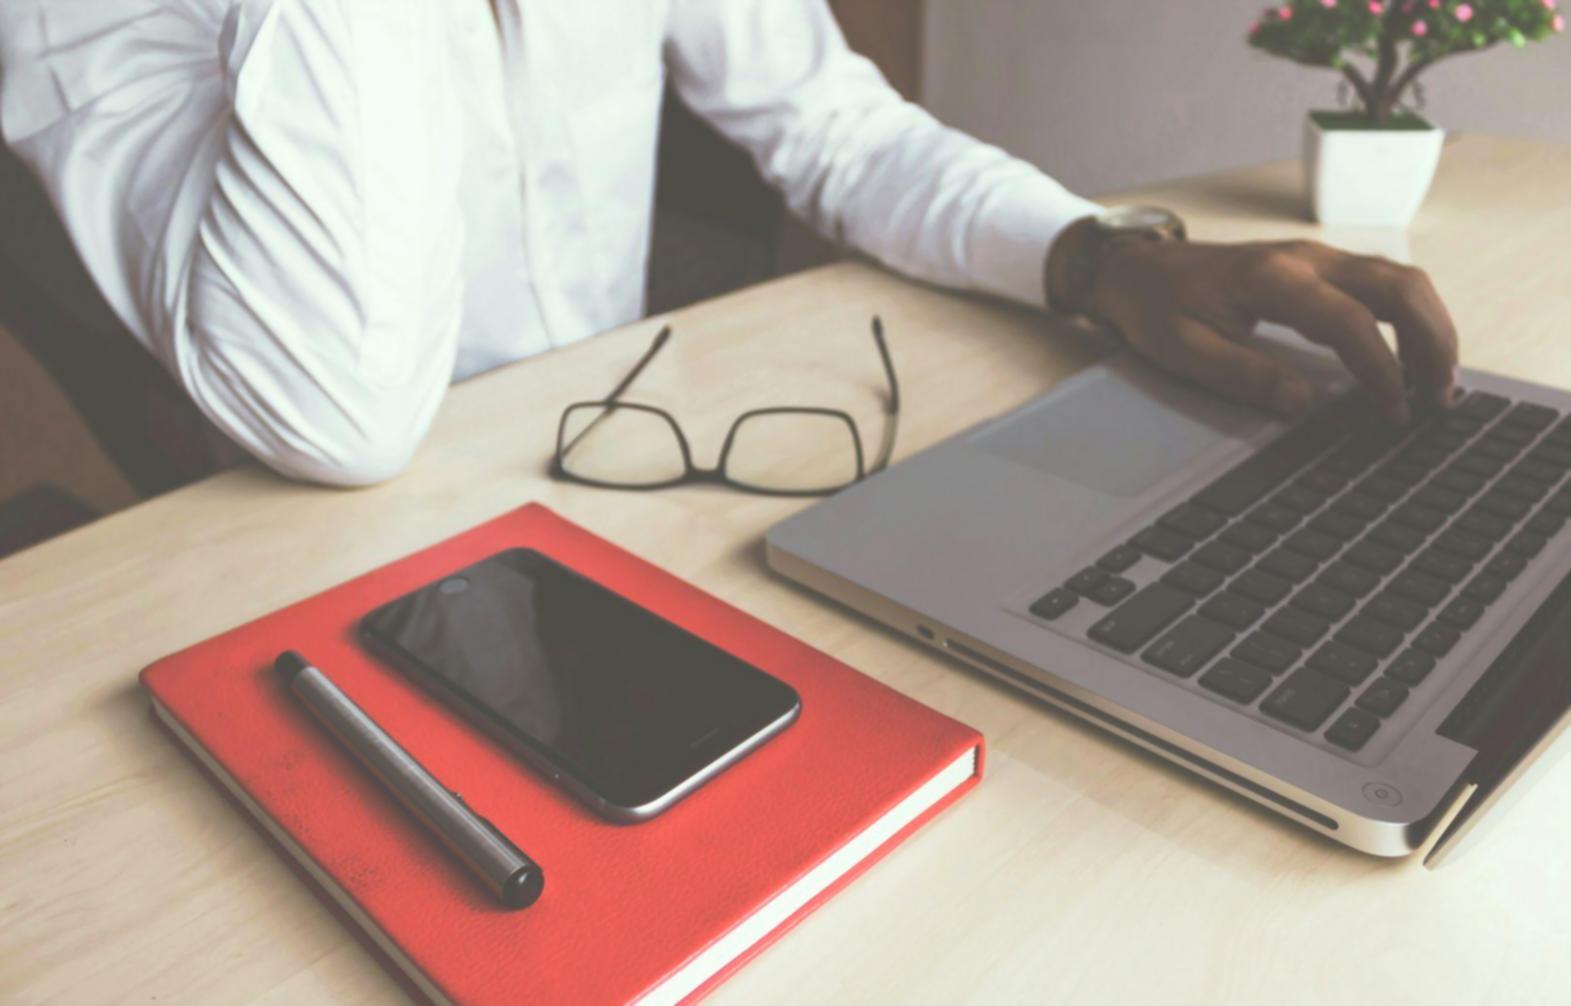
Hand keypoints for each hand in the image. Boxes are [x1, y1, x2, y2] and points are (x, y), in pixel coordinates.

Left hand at [1083, 237, 1458, 424]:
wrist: (1136, 268)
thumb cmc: (1156, 307)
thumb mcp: (1184, 350)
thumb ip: (1243, 375)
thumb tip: (1302, 404)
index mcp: (1271, 278)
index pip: (1349, 321)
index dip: (1381, 368)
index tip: (1393, 411)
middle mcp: (1304, 258)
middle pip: (1398, 286)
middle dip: (1432, 340)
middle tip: (1439, 397)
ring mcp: (1315, 257)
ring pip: (1399, 280)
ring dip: (1429, 327)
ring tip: (1437, 383)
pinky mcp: (1317, 266)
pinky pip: (1380, 285)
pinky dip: (1409, 318)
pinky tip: (1413, 356)